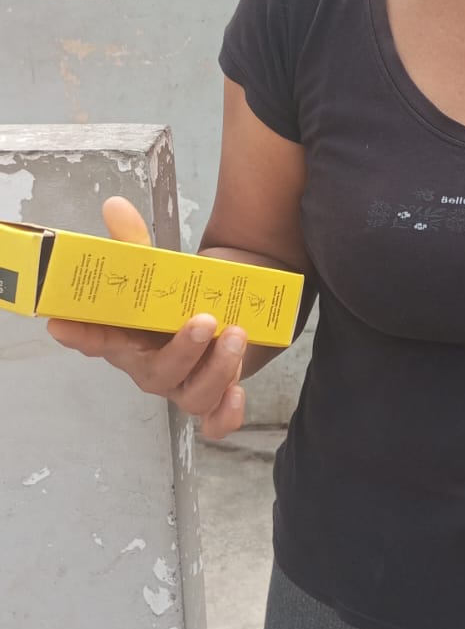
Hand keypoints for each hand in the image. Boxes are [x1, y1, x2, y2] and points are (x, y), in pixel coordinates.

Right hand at [45, 196, 246, 439]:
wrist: (234, 307)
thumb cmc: (184, 297)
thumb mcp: (161, 268)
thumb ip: (136, 244)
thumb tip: (114, 206)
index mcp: (129, 339)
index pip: (96, 340)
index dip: (80, 335)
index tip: (62, 325)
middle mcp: (153, 367)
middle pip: (156, 375)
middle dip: (181, 350)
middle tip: (202, 320)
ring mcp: (186, 386)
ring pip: (194, 396)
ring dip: (216, 369)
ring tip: (236, 334)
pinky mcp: (218, 395)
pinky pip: (217, 422)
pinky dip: (226, 414)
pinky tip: (238, 392)